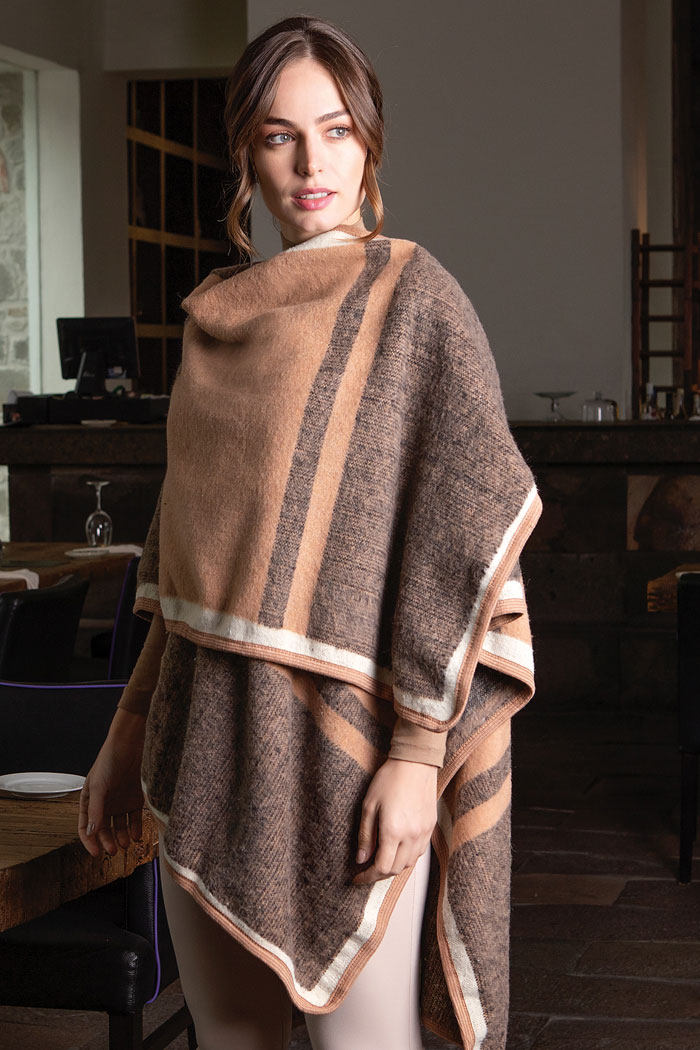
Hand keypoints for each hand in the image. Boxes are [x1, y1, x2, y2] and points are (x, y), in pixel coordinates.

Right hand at [78, 708, 146, 857]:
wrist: (131, 744)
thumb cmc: (109, 761)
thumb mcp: (99, 786)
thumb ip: (96, 810)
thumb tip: (92, 833)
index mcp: (90, 801)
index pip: (86, 827)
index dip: (89, 841)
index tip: (96, 853)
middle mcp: (105, 804)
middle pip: (104, 830)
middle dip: (108, 841)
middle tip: (114, 850)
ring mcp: (120, 802)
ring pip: (120, 827)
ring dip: (122, 837)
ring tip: (126, 843)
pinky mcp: (136, 799)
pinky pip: (135, 819)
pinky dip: (136, 828)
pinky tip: (137, 835)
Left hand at [351, 757, 437, 884]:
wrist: (415, 763)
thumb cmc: (390, 779)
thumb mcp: (369, 806)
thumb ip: (366, 835)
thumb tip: (362, 859)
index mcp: (393, 832)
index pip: (381, 868)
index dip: (367, 877)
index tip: (357, 877)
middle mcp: (411, 836)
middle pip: (396, 870)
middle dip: (379, 875)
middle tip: (366, 870)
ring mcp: (423, 833)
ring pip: (409, 864)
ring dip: (394, 867)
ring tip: (380, 861)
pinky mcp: (430, 827)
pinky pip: (419, 852)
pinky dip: (406, 857)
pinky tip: (397, 849)